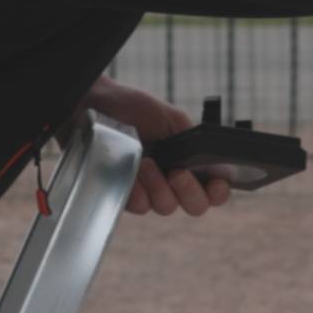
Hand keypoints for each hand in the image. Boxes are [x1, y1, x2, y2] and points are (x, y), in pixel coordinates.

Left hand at [82, 77, 230, 217]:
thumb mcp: (171, 118)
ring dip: (159, 186)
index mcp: (188, 160)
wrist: (93, 105)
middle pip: (196, 206)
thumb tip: (215, 165)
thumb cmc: (130, 107)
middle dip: (189, 191)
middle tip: (176, 172)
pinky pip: (141, 206)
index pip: (214, 189)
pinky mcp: (125, 193)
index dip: (219, 192)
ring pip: (167, 207)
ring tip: (145, 162)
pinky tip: (132, 174)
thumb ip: (194, 141)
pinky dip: (139, 191)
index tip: (215, 185)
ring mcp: (149, 188)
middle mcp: (171, 178)